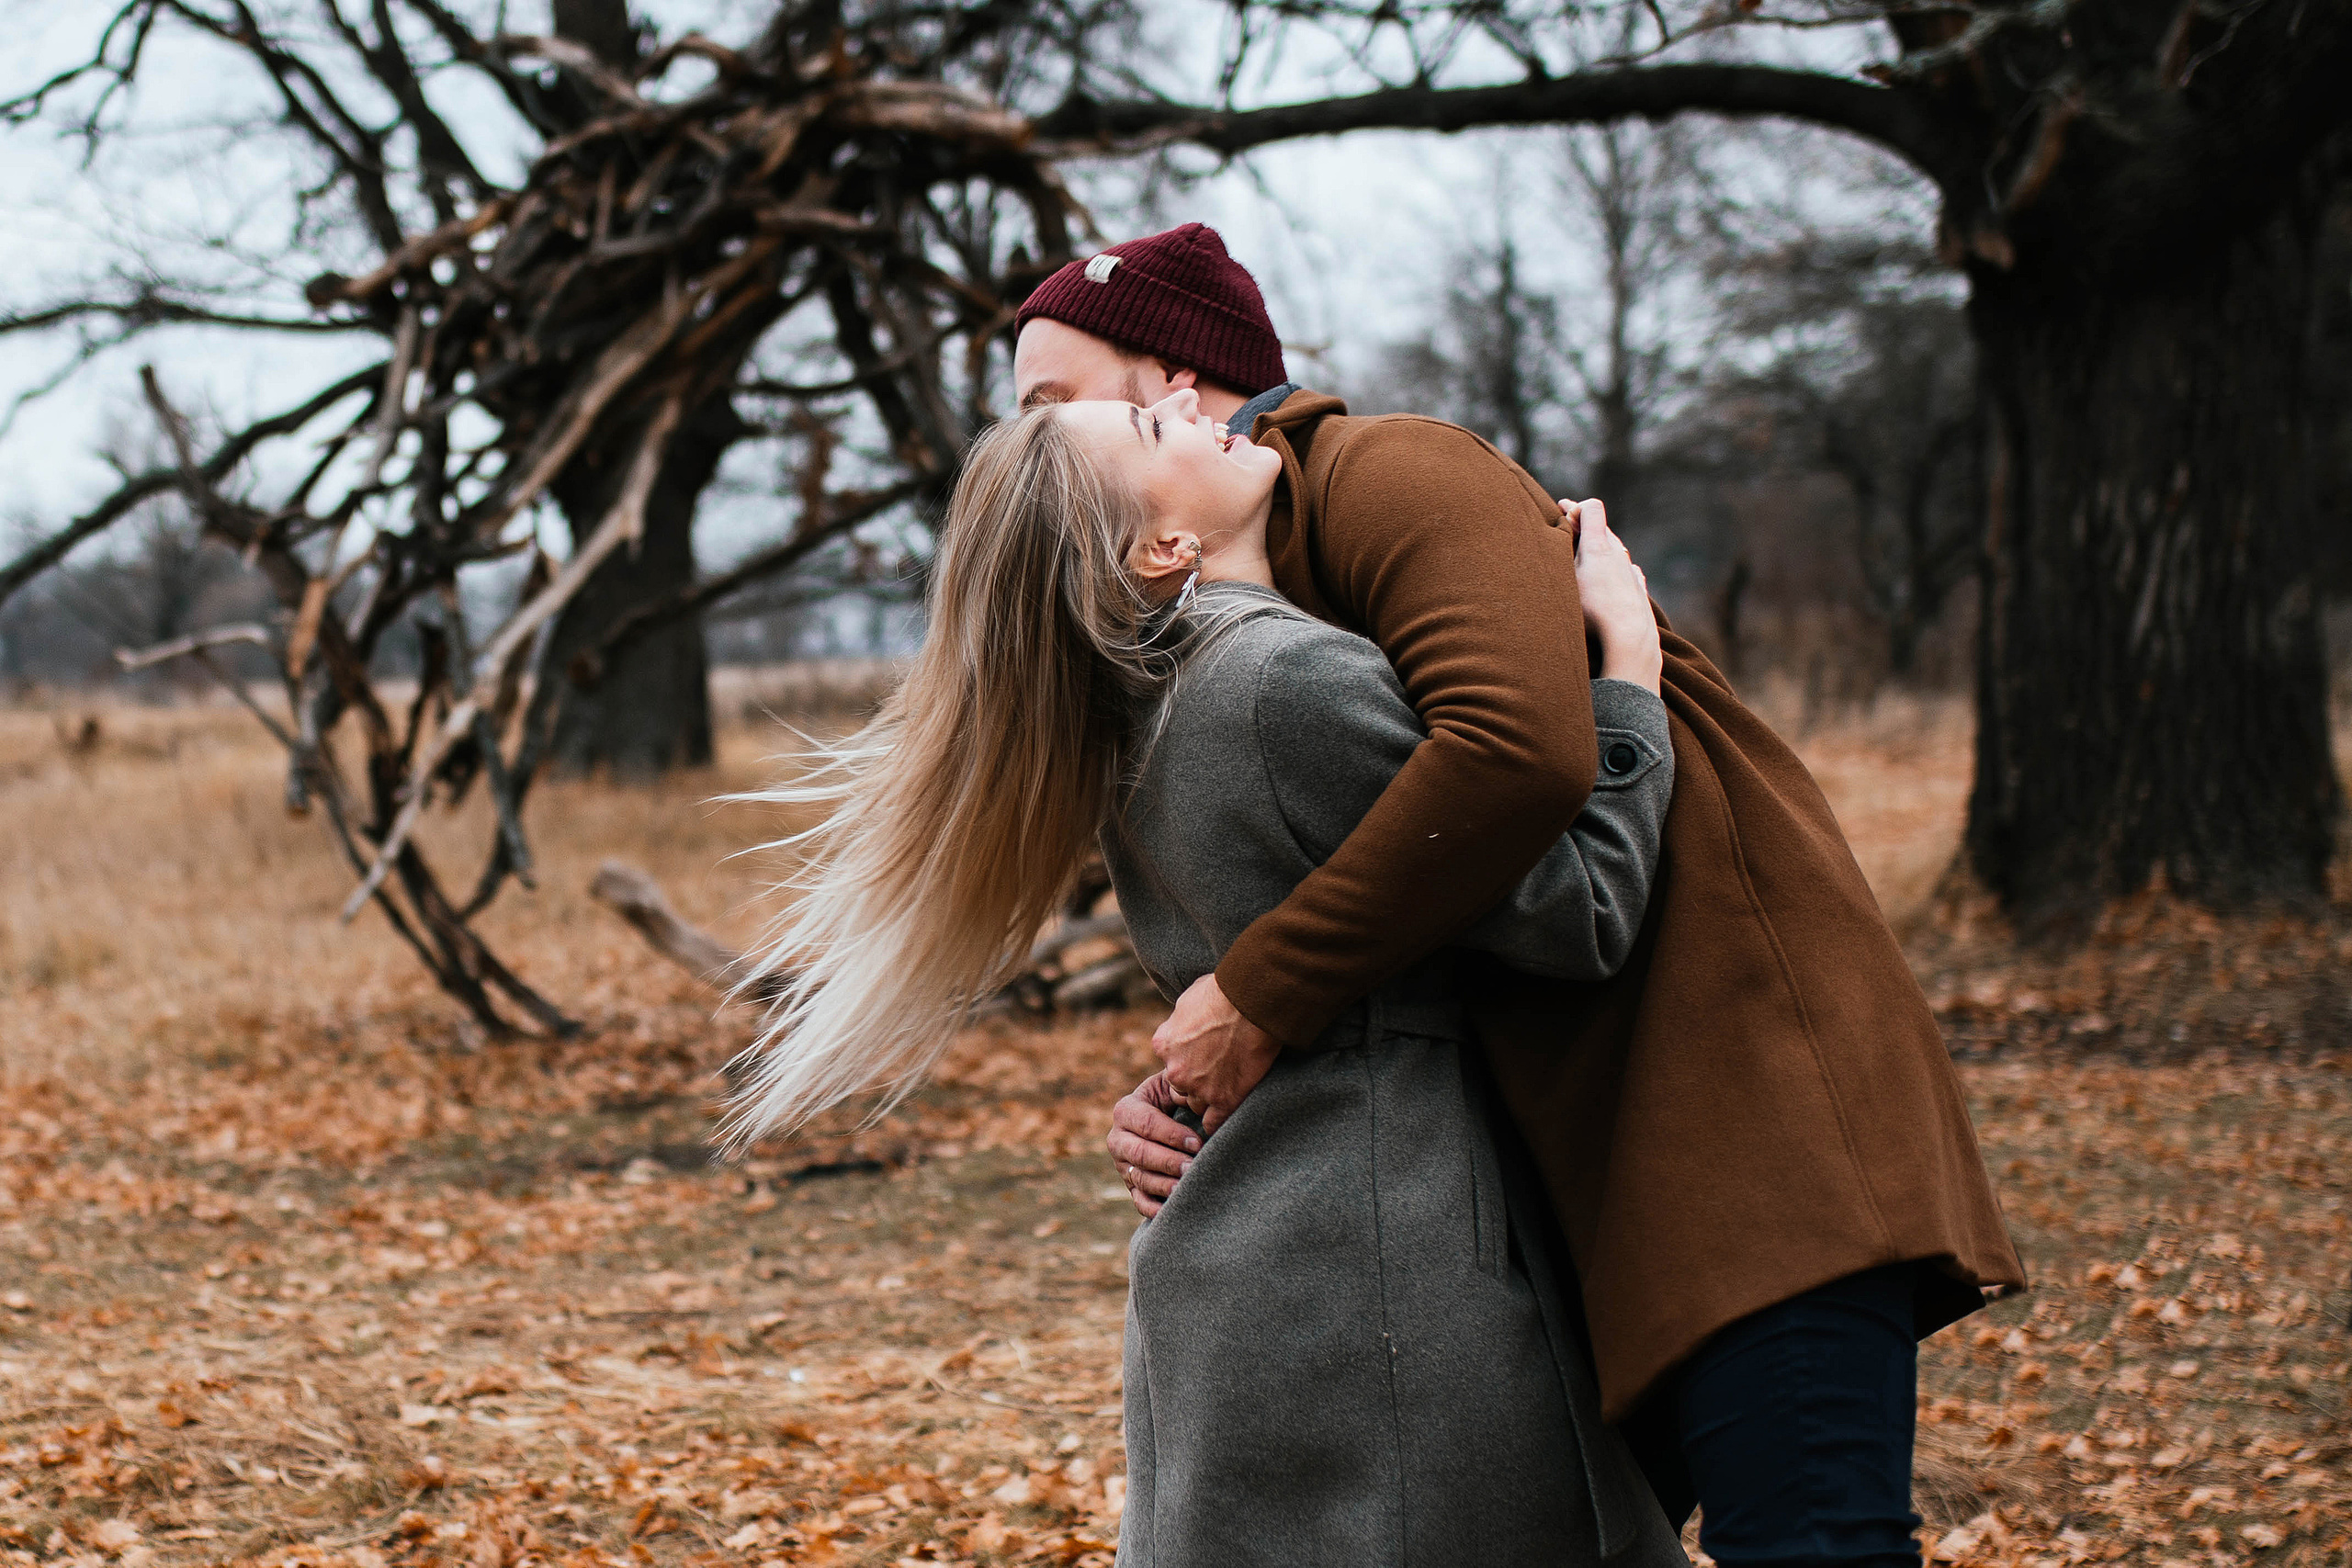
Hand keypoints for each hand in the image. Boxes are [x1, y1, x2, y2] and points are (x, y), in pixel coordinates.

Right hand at [1106, 1072, 1198, 1217]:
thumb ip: (1180, 1087)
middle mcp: (1118, 1139)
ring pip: (1140, 1178)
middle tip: (1192, 1167)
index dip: (1172, 1135)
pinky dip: (1154, 1208)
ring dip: (1164, 1185)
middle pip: (1141, 1154)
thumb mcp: (1172, 1086)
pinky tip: (1173, 1208)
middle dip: (1169, 1162)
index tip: (1197, 1143)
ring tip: (1186, 1188)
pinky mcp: (1131, 1186)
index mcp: (1126, 1110)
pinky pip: (1139, 1201)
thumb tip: (1194, 1095)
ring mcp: (1122, 1165)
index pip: (1147, 1124)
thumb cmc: (1174, 1098)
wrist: (1168, 1118)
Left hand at [1152, 973, 1279, 1135]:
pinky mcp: (1224, 1100)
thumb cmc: (1225, 992)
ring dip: (1208, 1099)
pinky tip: (1227, 1113)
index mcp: (1164, 1044)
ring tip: (1228, 1087)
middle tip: (1218, 1072)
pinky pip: (1213, 1123)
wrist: (1252, 1004)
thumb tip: (1184, 1021)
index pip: (1170, 1063)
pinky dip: (1218, 1121)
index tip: (1203, 1057)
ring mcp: (1199, 1087)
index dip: (1187, 1060)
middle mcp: (1175, 1070)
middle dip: (1195, 1082)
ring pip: (1196, 1105)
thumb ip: (1181, 1019)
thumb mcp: (1189, 999)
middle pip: (1180, 1087)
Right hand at [1564, 499, 1661, 693]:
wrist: (1629, 637)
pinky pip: (1625, 568)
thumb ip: (1561, 551)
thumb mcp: (1567, 577)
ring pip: (1614, 549)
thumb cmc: (1592, 609)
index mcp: (1598, 545)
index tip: (1560, 512)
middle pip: (1602, 528)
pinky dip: (1614, 566)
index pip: (1591, 508)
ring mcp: (1630, 570)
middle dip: (1583, 526)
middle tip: (1565, 528)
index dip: (1574, 507)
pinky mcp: (1637, 587)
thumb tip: (1555, 535)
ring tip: (1583, 557)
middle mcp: (1617, 553)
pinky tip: (1610, 576)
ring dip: (1598, 548)